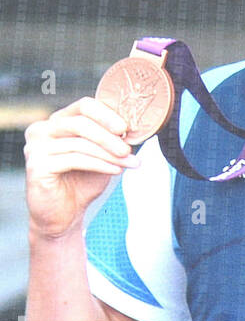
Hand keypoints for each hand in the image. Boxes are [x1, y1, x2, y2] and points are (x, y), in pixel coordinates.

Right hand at [25, 97, 136, 239]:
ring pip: (80, 143)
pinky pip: (74, 160)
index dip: (107, 114)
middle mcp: (41, 130)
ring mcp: (35, 147)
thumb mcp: (101, 155)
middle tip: (128, 149)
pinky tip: (115, 171)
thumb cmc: (82, 181)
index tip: (126, 128)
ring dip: (109, 154)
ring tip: (128, 163)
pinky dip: (99, 164)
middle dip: (109, 137)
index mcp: (57, 121)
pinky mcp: (36, 166)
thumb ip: (111, 139)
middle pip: (81, 122)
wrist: (64, 214)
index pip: (84, 106)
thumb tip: (133, 128)